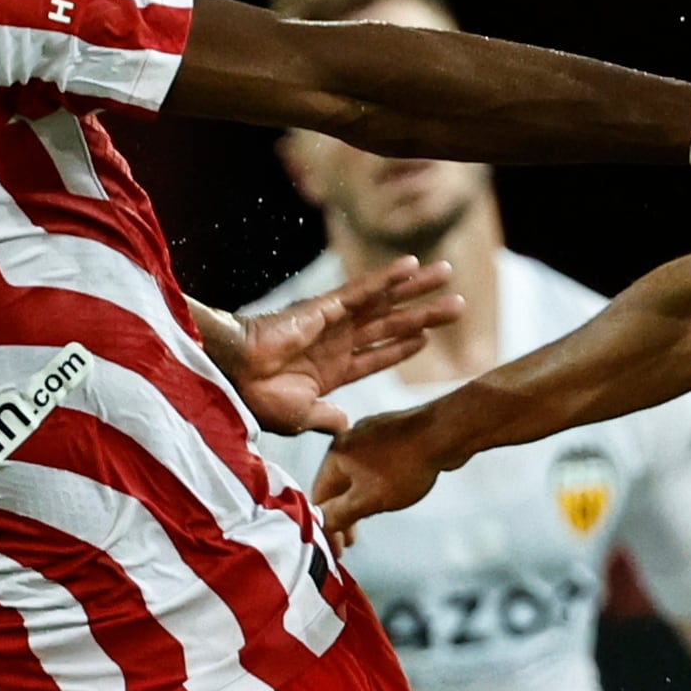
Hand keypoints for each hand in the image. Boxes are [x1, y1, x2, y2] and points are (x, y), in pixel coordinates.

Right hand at [211, 258, 451, 436]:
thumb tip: (345, 424)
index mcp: (332, 370)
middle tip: (457, 305)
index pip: (378, 356)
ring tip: (447, 274)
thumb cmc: (257, 397)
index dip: (404, 346)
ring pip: (385, 303)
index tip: (427, 337)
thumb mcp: (302, 417)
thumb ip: (327, 418)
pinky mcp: (326, 307)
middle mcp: (338, 342)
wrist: (233, 376)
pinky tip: (413, 266)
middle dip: (424, 314)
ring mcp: (334, 322)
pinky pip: (363, 289)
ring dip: (417, 290)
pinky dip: (389, 277)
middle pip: (391, 325)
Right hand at [311, 390, 498, 541]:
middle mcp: (348, 441)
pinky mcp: (391, 435)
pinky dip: (374, 484)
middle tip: (349, 540)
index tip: (335, 548)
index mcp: (335, 456)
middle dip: (343, 515)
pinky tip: (385, 493)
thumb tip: (320, 524)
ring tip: (367, 518)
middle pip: (337, 486)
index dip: (325, 526)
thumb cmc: (405, 465)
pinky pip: (374, 465)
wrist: (443, 434)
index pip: (319, 498)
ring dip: (358, 500)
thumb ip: (340, 514)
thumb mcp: (368, 500)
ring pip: (356, 475)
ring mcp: (370, 435)